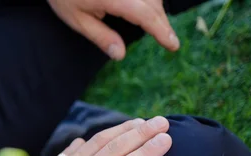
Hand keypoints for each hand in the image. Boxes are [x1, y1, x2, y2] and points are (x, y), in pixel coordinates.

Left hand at [47, 0, 179, 59]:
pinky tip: (148, 9)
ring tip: (157, 27)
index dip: (162, 30)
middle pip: (154, 4)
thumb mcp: (77, 20)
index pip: (147, 15)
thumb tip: (120, 54)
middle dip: (161, 22)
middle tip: (167, 40)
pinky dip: (150, 1)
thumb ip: (101, 36)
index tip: (173, 45)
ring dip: (157, 9)